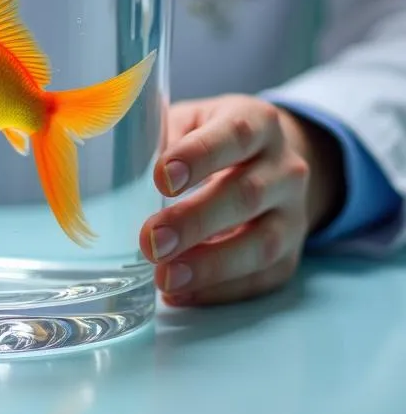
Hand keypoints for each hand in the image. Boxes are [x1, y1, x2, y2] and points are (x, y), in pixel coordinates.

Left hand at [139, 95, 345, 306]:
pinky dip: (220, 290)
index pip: (233, 135)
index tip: (160, 178)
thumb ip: (161, 136)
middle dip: (195, 221)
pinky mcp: (291, 254)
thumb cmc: (212, 137)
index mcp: (256, 122)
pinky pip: (261, 278)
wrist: (270, 160)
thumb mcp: (190, 120)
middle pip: (247, 195)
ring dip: (211, 265)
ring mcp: (294, 214)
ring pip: (262, 244)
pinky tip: (182, 292)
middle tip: (151, 241)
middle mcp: (285, 168)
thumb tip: (119, 165)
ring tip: (165, 276)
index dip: (198, 156)